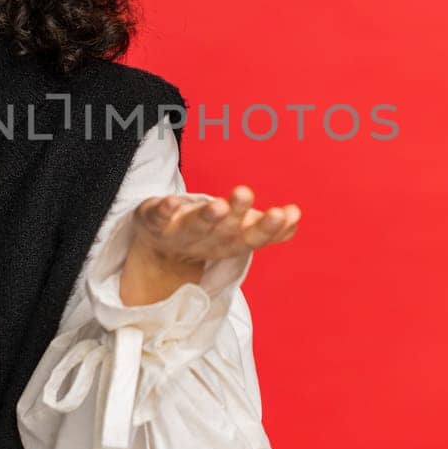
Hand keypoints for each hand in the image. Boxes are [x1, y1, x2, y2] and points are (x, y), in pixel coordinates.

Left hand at [129, 185, 300, 273]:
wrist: (159, 254)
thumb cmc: (206, 235)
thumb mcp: (237, 234)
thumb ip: (266, 228)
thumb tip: (295, 218)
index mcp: (228, 244)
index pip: (251, 238)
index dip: (269, 229)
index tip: (286, 212)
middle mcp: (205, 242)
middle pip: (224, 231)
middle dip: (237, 215)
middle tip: (247, 194)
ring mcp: (178, 234)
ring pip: (195, 226)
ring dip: (207, 216)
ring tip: (219, 203)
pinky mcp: (152, 222)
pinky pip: (157, 217)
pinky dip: (163, 210)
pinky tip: (171, 201)